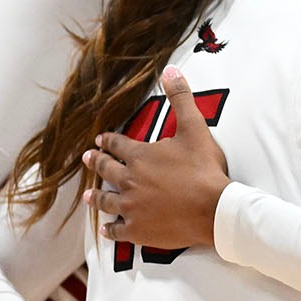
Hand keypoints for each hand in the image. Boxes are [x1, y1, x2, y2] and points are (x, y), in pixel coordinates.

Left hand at [83, 65, 230, 250]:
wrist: (214, 209)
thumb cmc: (204, 169)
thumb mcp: (195, 128)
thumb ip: (180, 98)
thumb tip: (170, 69)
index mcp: (140, 156)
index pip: (117, 145)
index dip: (107, 141)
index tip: (99, 140)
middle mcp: (129, 181)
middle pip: (106, 170)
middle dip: (96, 162)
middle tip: (87, 158)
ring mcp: (131, 207)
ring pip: (106, 200)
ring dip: (96, 196)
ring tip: (89, 194)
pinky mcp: (138, 230)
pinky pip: (118, 230)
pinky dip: (111, 229)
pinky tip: (105, 229)